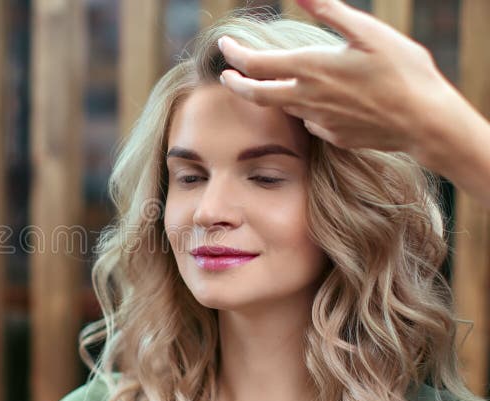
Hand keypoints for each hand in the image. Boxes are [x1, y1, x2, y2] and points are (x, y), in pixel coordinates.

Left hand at [216, 0, 456, 161]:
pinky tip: (321, 99)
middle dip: (235, 84)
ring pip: (284, 106)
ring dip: (272, 93)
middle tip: (226, 75)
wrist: (426, 121)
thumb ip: (329, 12)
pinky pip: (310, 120)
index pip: (255, 65)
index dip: (234, 55)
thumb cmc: (403, 71)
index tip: (225, 46)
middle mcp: (307, 99)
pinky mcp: (333, 136)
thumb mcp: (368, 32)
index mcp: (311, 69)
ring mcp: (319, 121)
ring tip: (273, 79)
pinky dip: (305, 107)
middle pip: (256, 95)